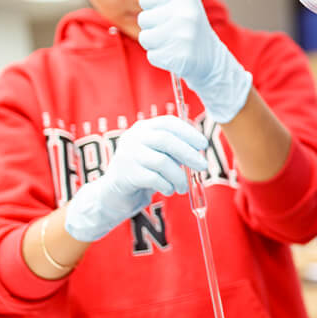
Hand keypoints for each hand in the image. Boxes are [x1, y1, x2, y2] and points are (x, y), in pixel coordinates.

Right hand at [65, 115, 207, 241]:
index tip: (203, 144)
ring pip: (162, 162)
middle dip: (188, 153)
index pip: (167, 123)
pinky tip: (169, 190)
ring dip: (178, 176)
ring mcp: (127, 155)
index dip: (188, 132)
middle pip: (166, 140)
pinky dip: (167, 185)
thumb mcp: (158, 156)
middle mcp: (133, 138)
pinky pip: (154, 178)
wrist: (113, 194)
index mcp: (143, 128)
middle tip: (203, 166)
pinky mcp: (125, 174)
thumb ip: (174, 151)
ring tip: (183, 187)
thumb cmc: (142, 173)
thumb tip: (198, 153)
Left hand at [137, 0, 252, 122]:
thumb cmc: (192, 24)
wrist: (210, 57)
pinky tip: (174, 54)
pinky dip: (160, 57)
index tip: (167, 12)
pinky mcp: (180, 58)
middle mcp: (186, 15)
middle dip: (153, 26)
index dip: (153, 7)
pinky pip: (152, 56)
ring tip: (171, 42)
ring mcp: (183, 37)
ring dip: (154, 42)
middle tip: (171, 30)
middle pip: (143, 19)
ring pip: (145, 38)